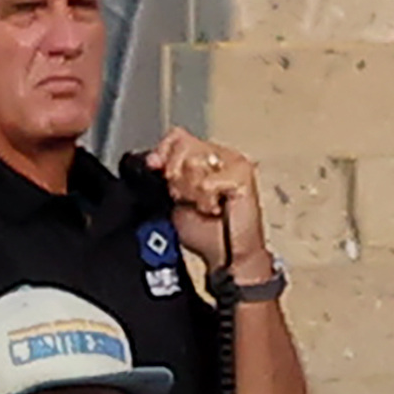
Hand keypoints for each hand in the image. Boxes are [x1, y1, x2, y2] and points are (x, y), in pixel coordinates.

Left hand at [144, 127, 269, 280]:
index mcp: (204, 156)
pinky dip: (206, 201)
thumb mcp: (174, 201)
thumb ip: (164, 177)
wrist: (228, 257)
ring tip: (205, 205)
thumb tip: (150, 160)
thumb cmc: (207, 234)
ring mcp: (234, 162)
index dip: (162, 151)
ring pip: (193, 162)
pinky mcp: (243, 175)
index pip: (177, 136)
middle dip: (177, 177)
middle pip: (182, 146)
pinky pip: (207, 182)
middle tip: (187, 197)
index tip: (156, 167)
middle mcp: (220, 155)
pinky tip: (215, 209)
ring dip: (192, 192)